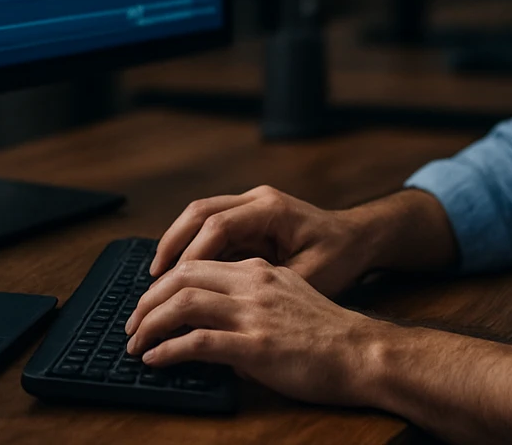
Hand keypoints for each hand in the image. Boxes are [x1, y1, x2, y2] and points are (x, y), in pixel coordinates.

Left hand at [123, 257, 380, 407]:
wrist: (363, 353)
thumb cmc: (329, 334)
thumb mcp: (291, 299)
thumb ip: (255, 300)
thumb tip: (221, 318)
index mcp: (261, 270)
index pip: (198, 263)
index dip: (165, 282)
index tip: (149, 302)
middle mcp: (254, 283)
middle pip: (183, 277)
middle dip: (148, 300)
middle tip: (132, 324)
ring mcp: (254, 313)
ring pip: (184, 304)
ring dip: (150, 324)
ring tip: (135, 343)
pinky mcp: (256, 346)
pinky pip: (198, 342)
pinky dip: (168, 350)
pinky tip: (156, 359)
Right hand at [149, 185, 370, 296]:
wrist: (360, 238)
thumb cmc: (340, 257)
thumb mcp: (310, 277)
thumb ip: (270, 288)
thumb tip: (228, 311)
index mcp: (272, 209)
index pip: (218, 226)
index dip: (190, 254)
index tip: (170, 282)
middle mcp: (257, 200)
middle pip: (199, 212)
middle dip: (171, 245)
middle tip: (151, 280)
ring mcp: (251, 206)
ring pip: (199, 217)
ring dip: (176, 245)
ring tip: (156, 280)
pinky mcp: (248, 219)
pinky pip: (210, 230)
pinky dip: (192, 250)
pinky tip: (179, 277)